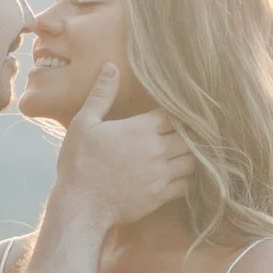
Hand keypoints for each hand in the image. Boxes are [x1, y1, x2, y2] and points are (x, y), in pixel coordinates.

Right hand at [50, 64, 193, 226]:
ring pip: (192, 160)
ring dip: (191, 156)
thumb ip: (102, 94)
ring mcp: (161, 174)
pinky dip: (187, 179)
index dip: (176, 114)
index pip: (174, 114)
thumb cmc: (79, 163)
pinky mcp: (160, 196)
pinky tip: (180, 176)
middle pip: (190, 136)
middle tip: (185, 134)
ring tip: (184, 153)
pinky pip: (186, 185)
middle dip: (189, 134)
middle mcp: (157, 149)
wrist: (81, 205)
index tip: (173, 116)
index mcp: (142, 128)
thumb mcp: (84, 123)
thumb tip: (111, 67)